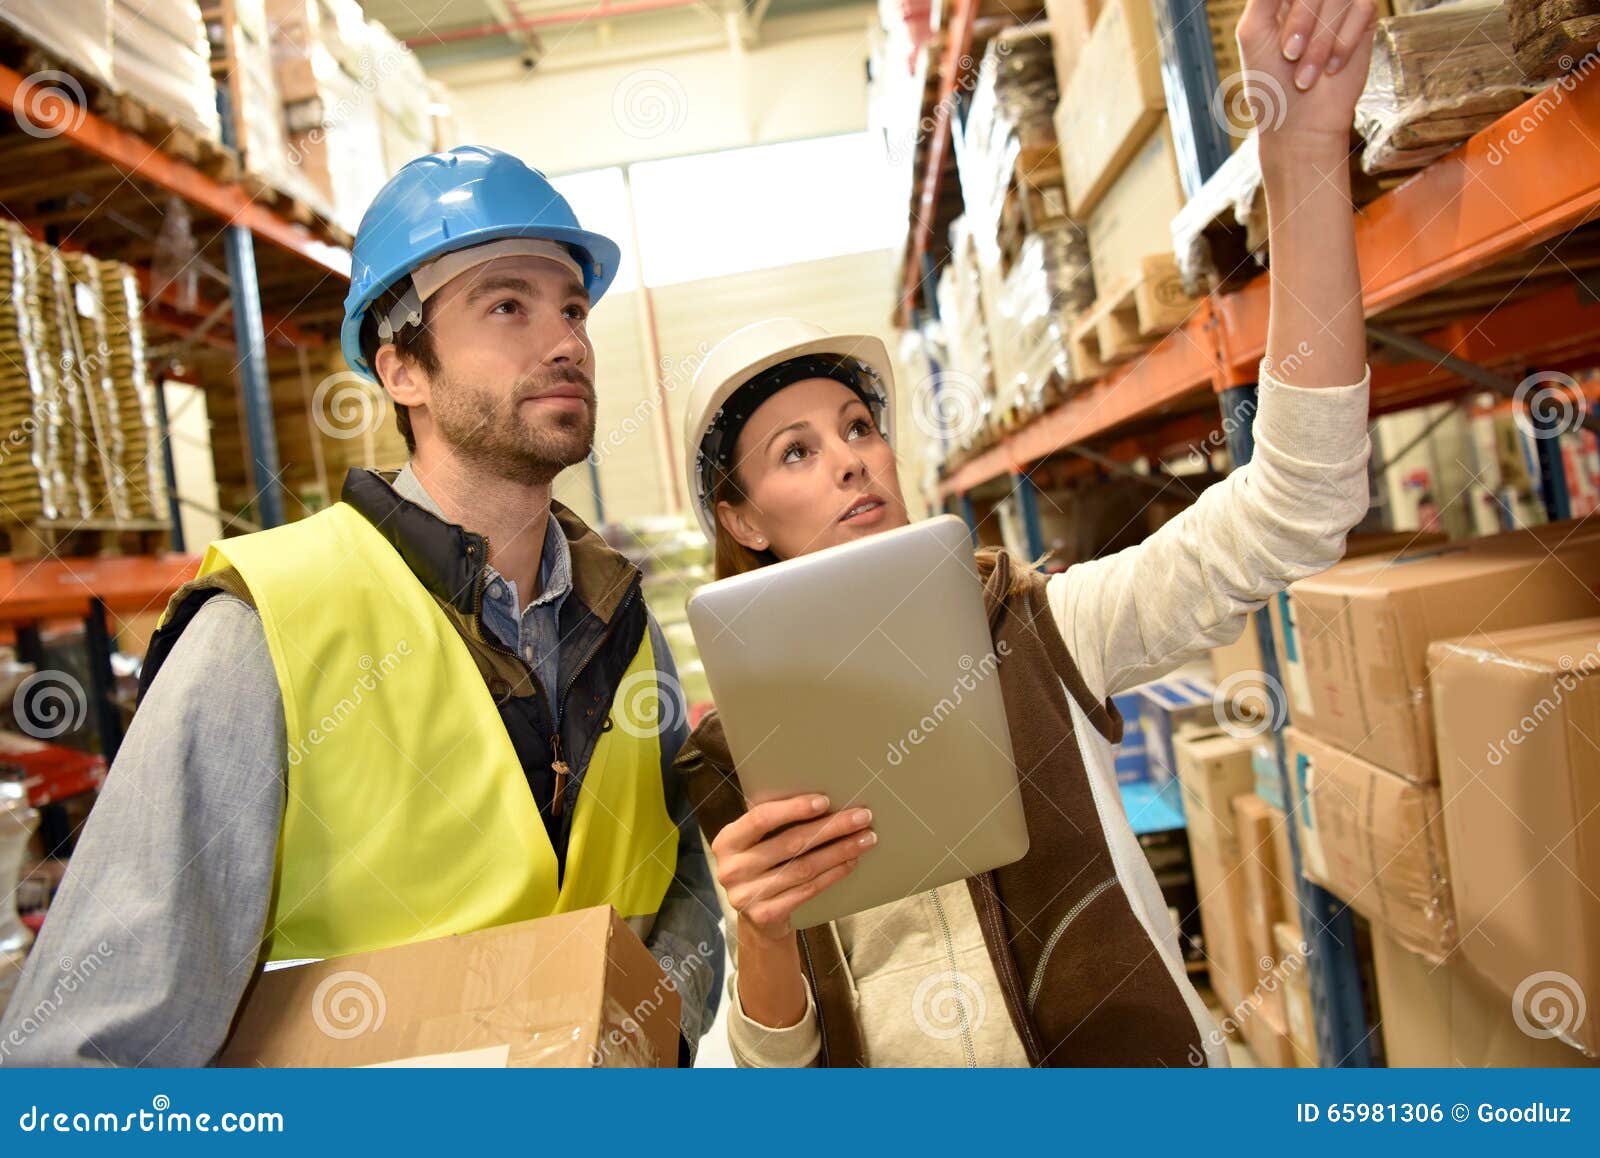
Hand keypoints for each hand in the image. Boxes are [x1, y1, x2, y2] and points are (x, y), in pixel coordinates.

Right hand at [712, 794, 874, 938]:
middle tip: (861, 817)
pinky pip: (807, 890)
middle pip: (790, 843)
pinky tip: (850, 862)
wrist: (758, 918)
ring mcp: (746, 895)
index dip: (793, 808)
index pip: (760, 818)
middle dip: (831, 827)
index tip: (825, 801)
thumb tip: (823, 800)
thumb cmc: (763, 866)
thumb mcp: (757, 843)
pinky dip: (833, 874)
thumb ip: (774, 824)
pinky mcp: (766, 915)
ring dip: (840, 851)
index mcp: (727, 841)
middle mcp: (732, 868)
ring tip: (865, 839)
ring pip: (804, 867)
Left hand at [1237, 0, 1377, 145]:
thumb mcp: (1254, 32)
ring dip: (1321, 42)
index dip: (1297, 8)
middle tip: (1290, 56)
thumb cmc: (1269, 83)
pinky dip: (1342, 45)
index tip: (1286, 36)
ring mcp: (1340, 4)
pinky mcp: (1364, 19)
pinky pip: (1362, 10)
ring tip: (1307, 75)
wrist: (1299, 123)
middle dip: (1302, 22)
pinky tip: (1330, 70)